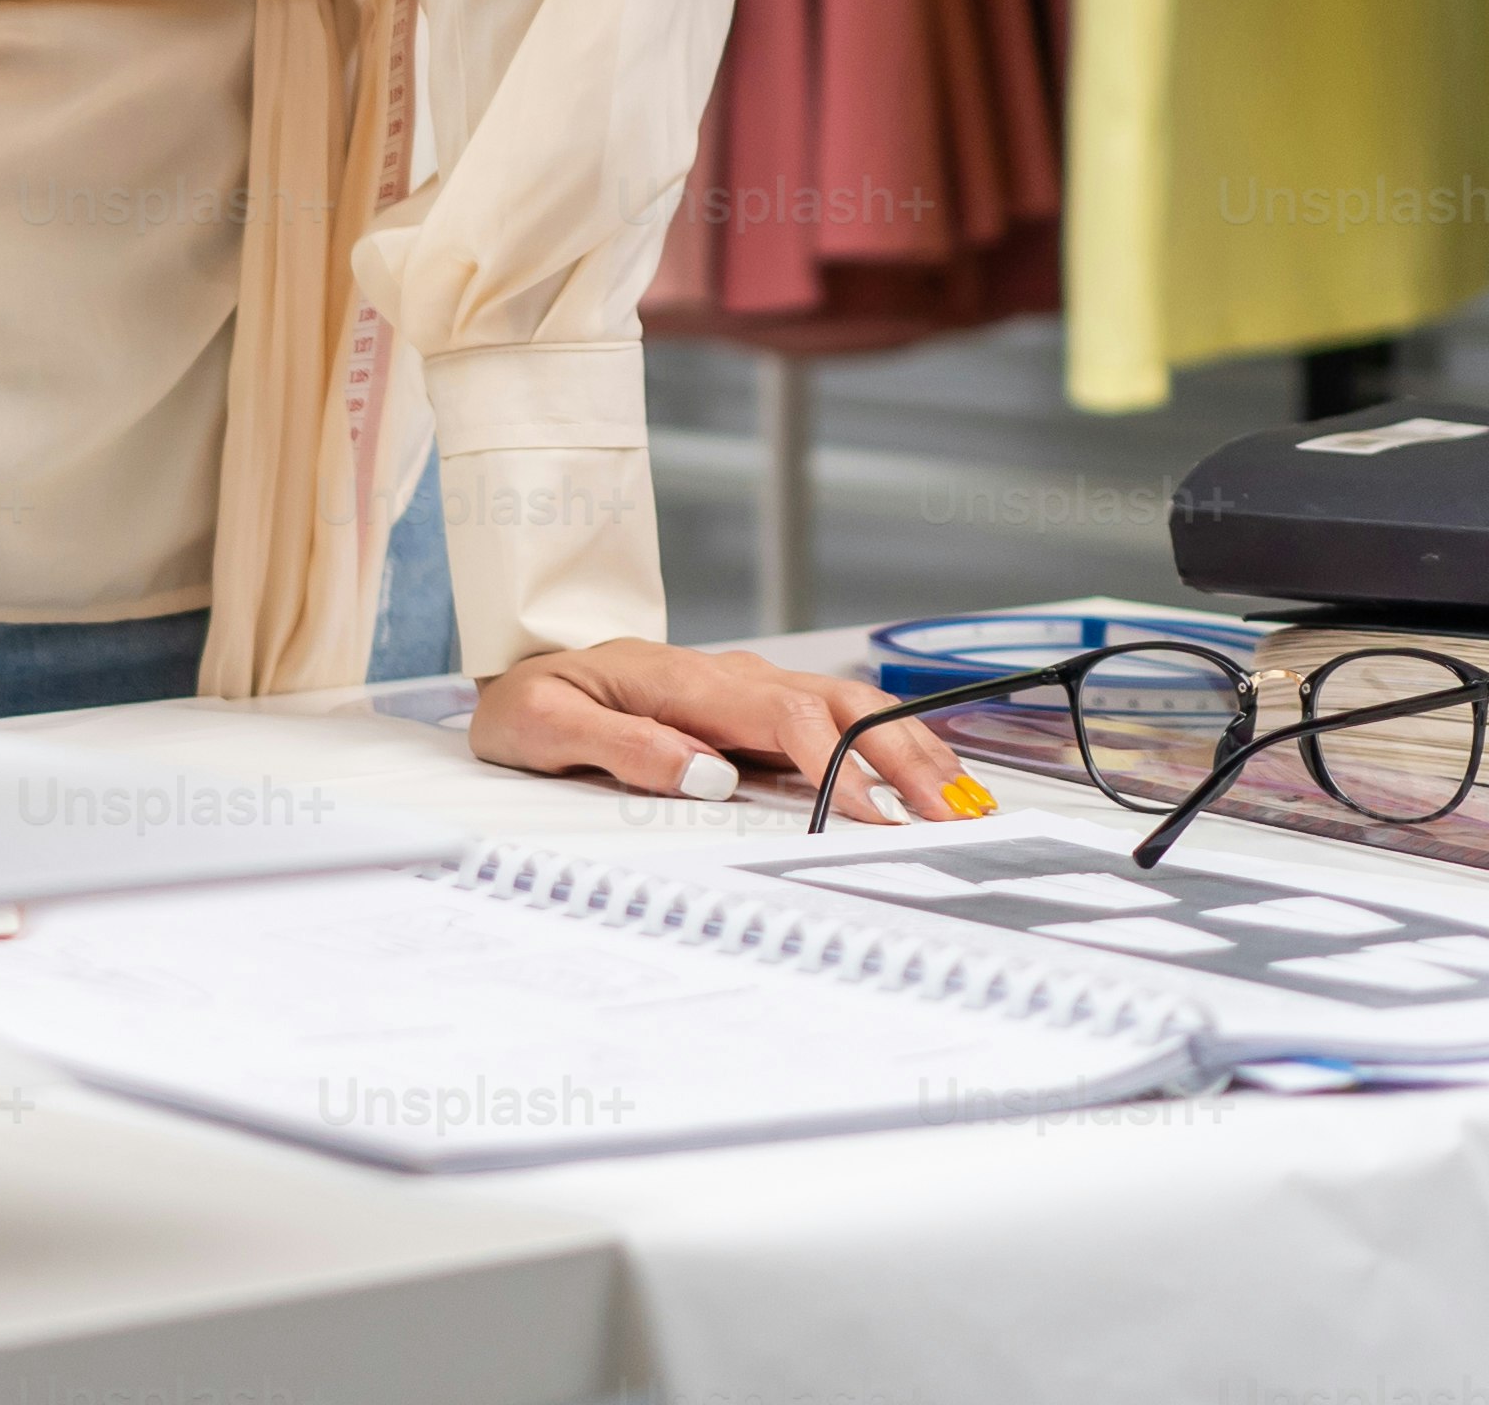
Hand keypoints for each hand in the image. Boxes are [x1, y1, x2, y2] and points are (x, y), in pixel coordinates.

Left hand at [466, 638, 978, 821]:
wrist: (526, 673)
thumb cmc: (534, 702)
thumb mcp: (547, 727)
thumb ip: (623, 748)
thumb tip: (707, 775)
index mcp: (684, 682)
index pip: (781, 715)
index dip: (833, 763)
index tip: (872, 814)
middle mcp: (732, 679)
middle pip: (838, 704)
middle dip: (901, 756)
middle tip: (953, 815)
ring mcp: (750, 692)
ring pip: (850, 707)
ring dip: (910, 749)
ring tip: (963, 802)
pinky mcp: (758, 713)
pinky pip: (836, 724)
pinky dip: (890, 749)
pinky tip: (924, 784)